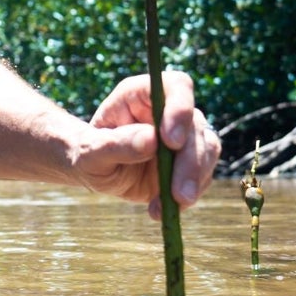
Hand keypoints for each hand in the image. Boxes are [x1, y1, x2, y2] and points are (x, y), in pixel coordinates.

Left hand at [73, 71, 221, 215]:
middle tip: (179, 193)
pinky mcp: (189, 162)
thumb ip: (115, 144)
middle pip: (196, 125)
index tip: (170, 141)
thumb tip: (151, 140)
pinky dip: (186, 197)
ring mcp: (183, 135)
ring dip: (195, 181)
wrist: (94, 171)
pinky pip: (202, 176)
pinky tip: (160, 209)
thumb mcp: (90, 151)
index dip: (180, 108)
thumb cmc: (87, 152)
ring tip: (171, 205)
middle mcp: (168, 110)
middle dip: (191, 161)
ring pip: (208, 150)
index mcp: (142, 94)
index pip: (177, 86)